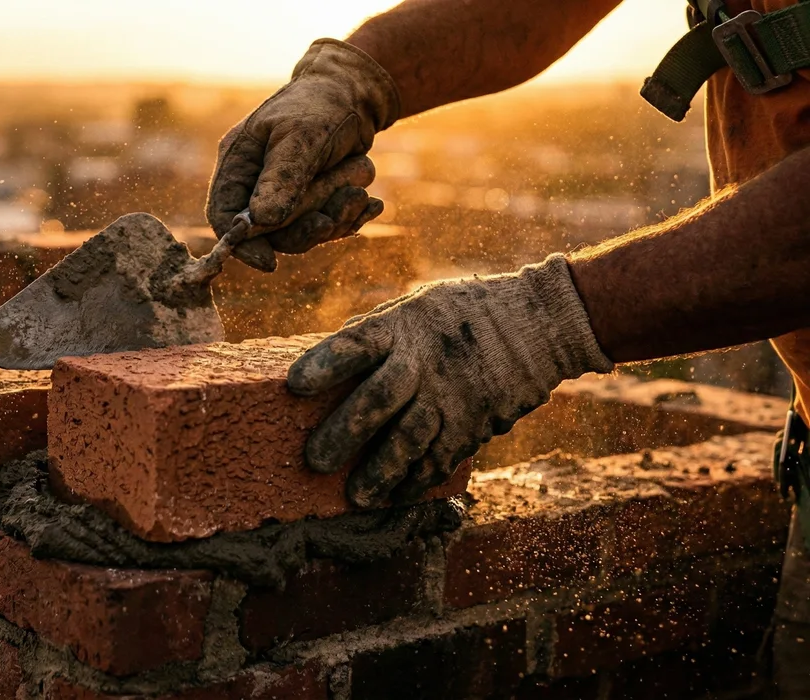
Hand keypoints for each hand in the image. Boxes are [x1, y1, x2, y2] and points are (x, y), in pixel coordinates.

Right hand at [206, 39, 401, 270]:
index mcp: (239, 162)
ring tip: (360, 193)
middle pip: (270, 231)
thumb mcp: (300, 136)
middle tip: (335, 215)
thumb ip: (281, 178)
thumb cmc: (321, 104)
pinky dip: (350, 216)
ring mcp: (286, 194)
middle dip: (306, 227)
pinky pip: (328, 224)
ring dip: (335, 217)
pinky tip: (372, 204)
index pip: (223, 215)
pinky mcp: (314, 201)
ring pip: (304, 231)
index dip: (242, 244)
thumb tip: (261, 221)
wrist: (357, 92)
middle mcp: (257, 183)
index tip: (270, 263)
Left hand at [287, 255, 613, 506]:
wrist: (538, 321)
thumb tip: (325, 361)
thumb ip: (373, 335)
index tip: (294, 385)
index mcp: (403, 327)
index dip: (324, 364)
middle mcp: (425, 361)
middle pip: (379, 399)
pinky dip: (416, 480)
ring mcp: (452, 395)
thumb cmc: (460, 314)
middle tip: (315, 461)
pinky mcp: (475, 422)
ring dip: (380, 471)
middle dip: (344, 432)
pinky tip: (394, 495)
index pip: (356, 344)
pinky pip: (441, 459)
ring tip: (356, 495)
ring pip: (411, 439)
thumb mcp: (416, 306)